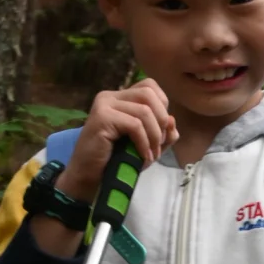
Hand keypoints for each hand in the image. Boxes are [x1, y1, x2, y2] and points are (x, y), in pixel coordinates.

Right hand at [58, 80, 177, 202]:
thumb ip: (163, 132)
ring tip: (152, 155)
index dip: (162, 106)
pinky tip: (143, 157)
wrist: (90, 177)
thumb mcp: (148, 145)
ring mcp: (104, 104)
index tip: (162, 131)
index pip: (149, 86)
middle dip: (161, 120)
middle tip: (159, 145)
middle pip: (148, 94)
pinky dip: (144, 143)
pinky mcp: (102, 117)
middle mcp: (110, 96)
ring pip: (144, 111)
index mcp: (120, 97)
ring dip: (155, 136)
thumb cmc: (117, 161)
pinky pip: (135, 125)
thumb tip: (173, 120)